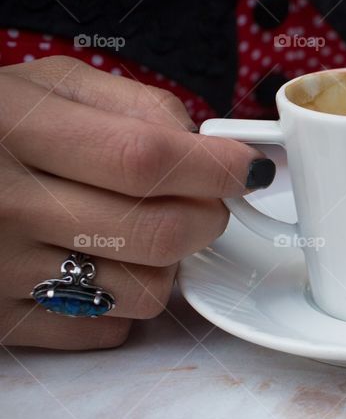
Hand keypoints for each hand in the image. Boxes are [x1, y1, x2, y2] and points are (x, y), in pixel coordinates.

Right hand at [0, 56, 273, 348]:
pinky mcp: (0, 323)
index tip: (249, 169)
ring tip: (141, 235)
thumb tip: (207, 145)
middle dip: (210, 218)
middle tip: (204, 203)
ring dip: (168, 265)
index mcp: (16, 131)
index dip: (216, 167)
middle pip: (161, 233)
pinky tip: (99, 268)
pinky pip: (104, 333)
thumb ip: (131, 104)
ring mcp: (0, 272)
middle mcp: (6, 205)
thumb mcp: (45, 85)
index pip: (147, 159)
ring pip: (145, 292)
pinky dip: (121, 306)